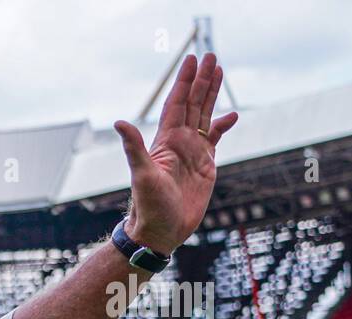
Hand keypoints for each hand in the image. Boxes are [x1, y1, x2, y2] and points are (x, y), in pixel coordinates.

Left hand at [114, 52, 238, 253]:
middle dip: (201, 80)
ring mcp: (193, 152)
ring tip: (220, 71)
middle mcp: (179, 142)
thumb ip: (134, 148)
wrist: (161, 231)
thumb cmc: (149, 206)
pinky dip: (222, 125)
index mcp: (166, 141)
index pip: (177, 103)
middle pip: (193, 103)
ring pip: (204, 116)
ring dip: (211, 95)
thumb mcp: (143, 175)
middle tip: (211, 55)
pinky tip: (232, 114)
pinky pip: (215, 139)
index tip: (193, 60)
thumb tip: (119, 122)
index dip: (184, 81)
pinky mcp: (205, 165)